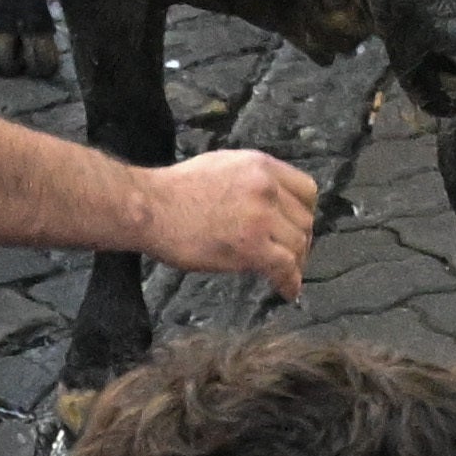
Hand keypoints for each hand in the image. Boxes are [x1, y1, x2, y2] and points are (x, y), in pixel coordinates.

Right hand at [135, 147, 316, 297]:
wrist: (149, 207)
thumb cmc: (173, 190)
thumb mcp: (221, 166)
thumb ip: (250, 181)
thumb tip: (268, 202)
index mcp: (259, 165)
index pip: (306, 189)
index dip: (304, 213)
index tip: (296, 227)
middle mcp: (266, 187)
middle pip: (304, 220)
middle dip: (300, 240)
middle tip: (290, 256)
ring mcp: (261, 217)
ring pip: (298, 245)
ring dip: (294, 263)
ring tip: (284, 275)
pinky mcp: (252, 246)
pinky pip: (285, 267)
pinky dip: (289, 281)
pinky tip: (285, 290)